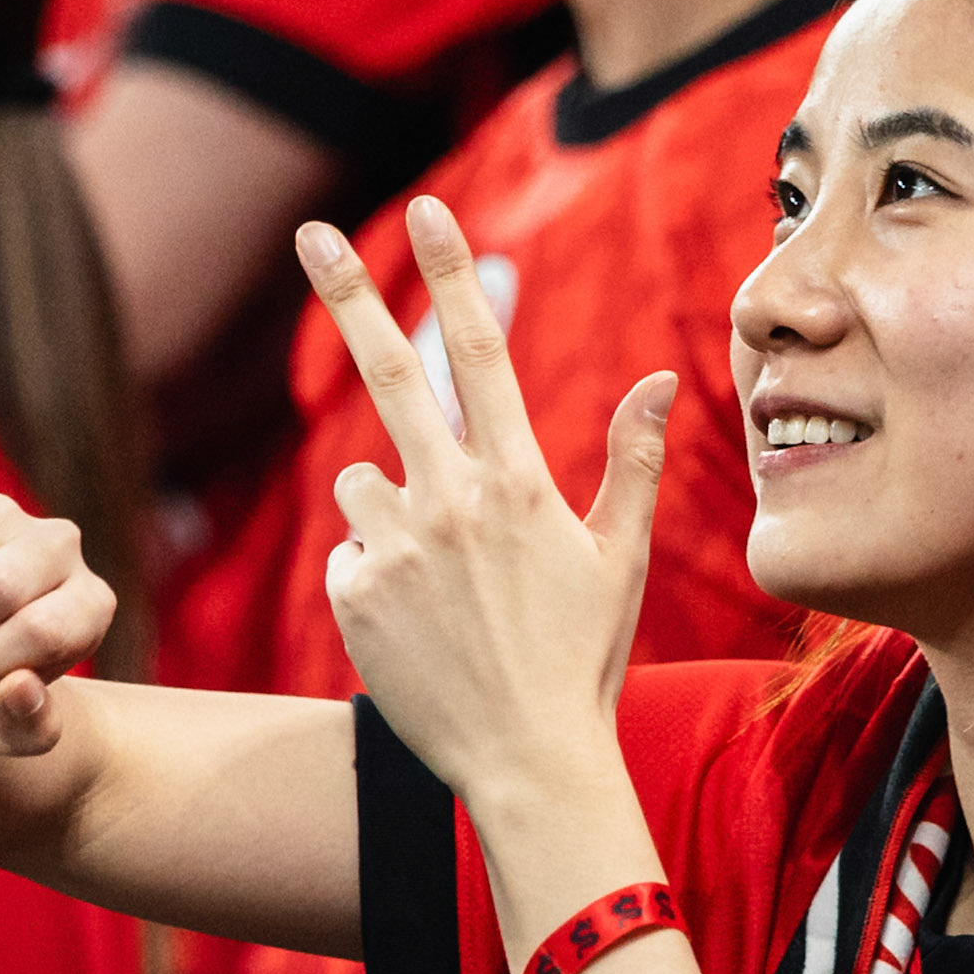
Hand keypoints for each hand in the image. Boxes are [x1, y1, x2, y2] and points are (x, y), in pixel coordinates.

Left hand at [301, 196, 675, 804]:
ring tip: (443, 585)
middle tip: (313, 233)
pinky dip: (375, 574)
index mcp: (519, 484)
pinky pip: (349, 555)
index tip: (428, 210)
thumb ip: (631, 461)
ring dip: (391, 506)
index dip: (453, 276)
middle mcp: (450, 502)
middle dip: (351, 291)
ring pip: (365, 481)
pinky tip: (417, 624)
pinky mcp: (353, 597)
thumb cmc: (583, 659)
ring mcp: (395, 549)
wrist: (527, 762)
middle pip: (389, 373)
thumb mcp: (619, 559)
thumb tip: (660, 376)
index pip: (480, 356)